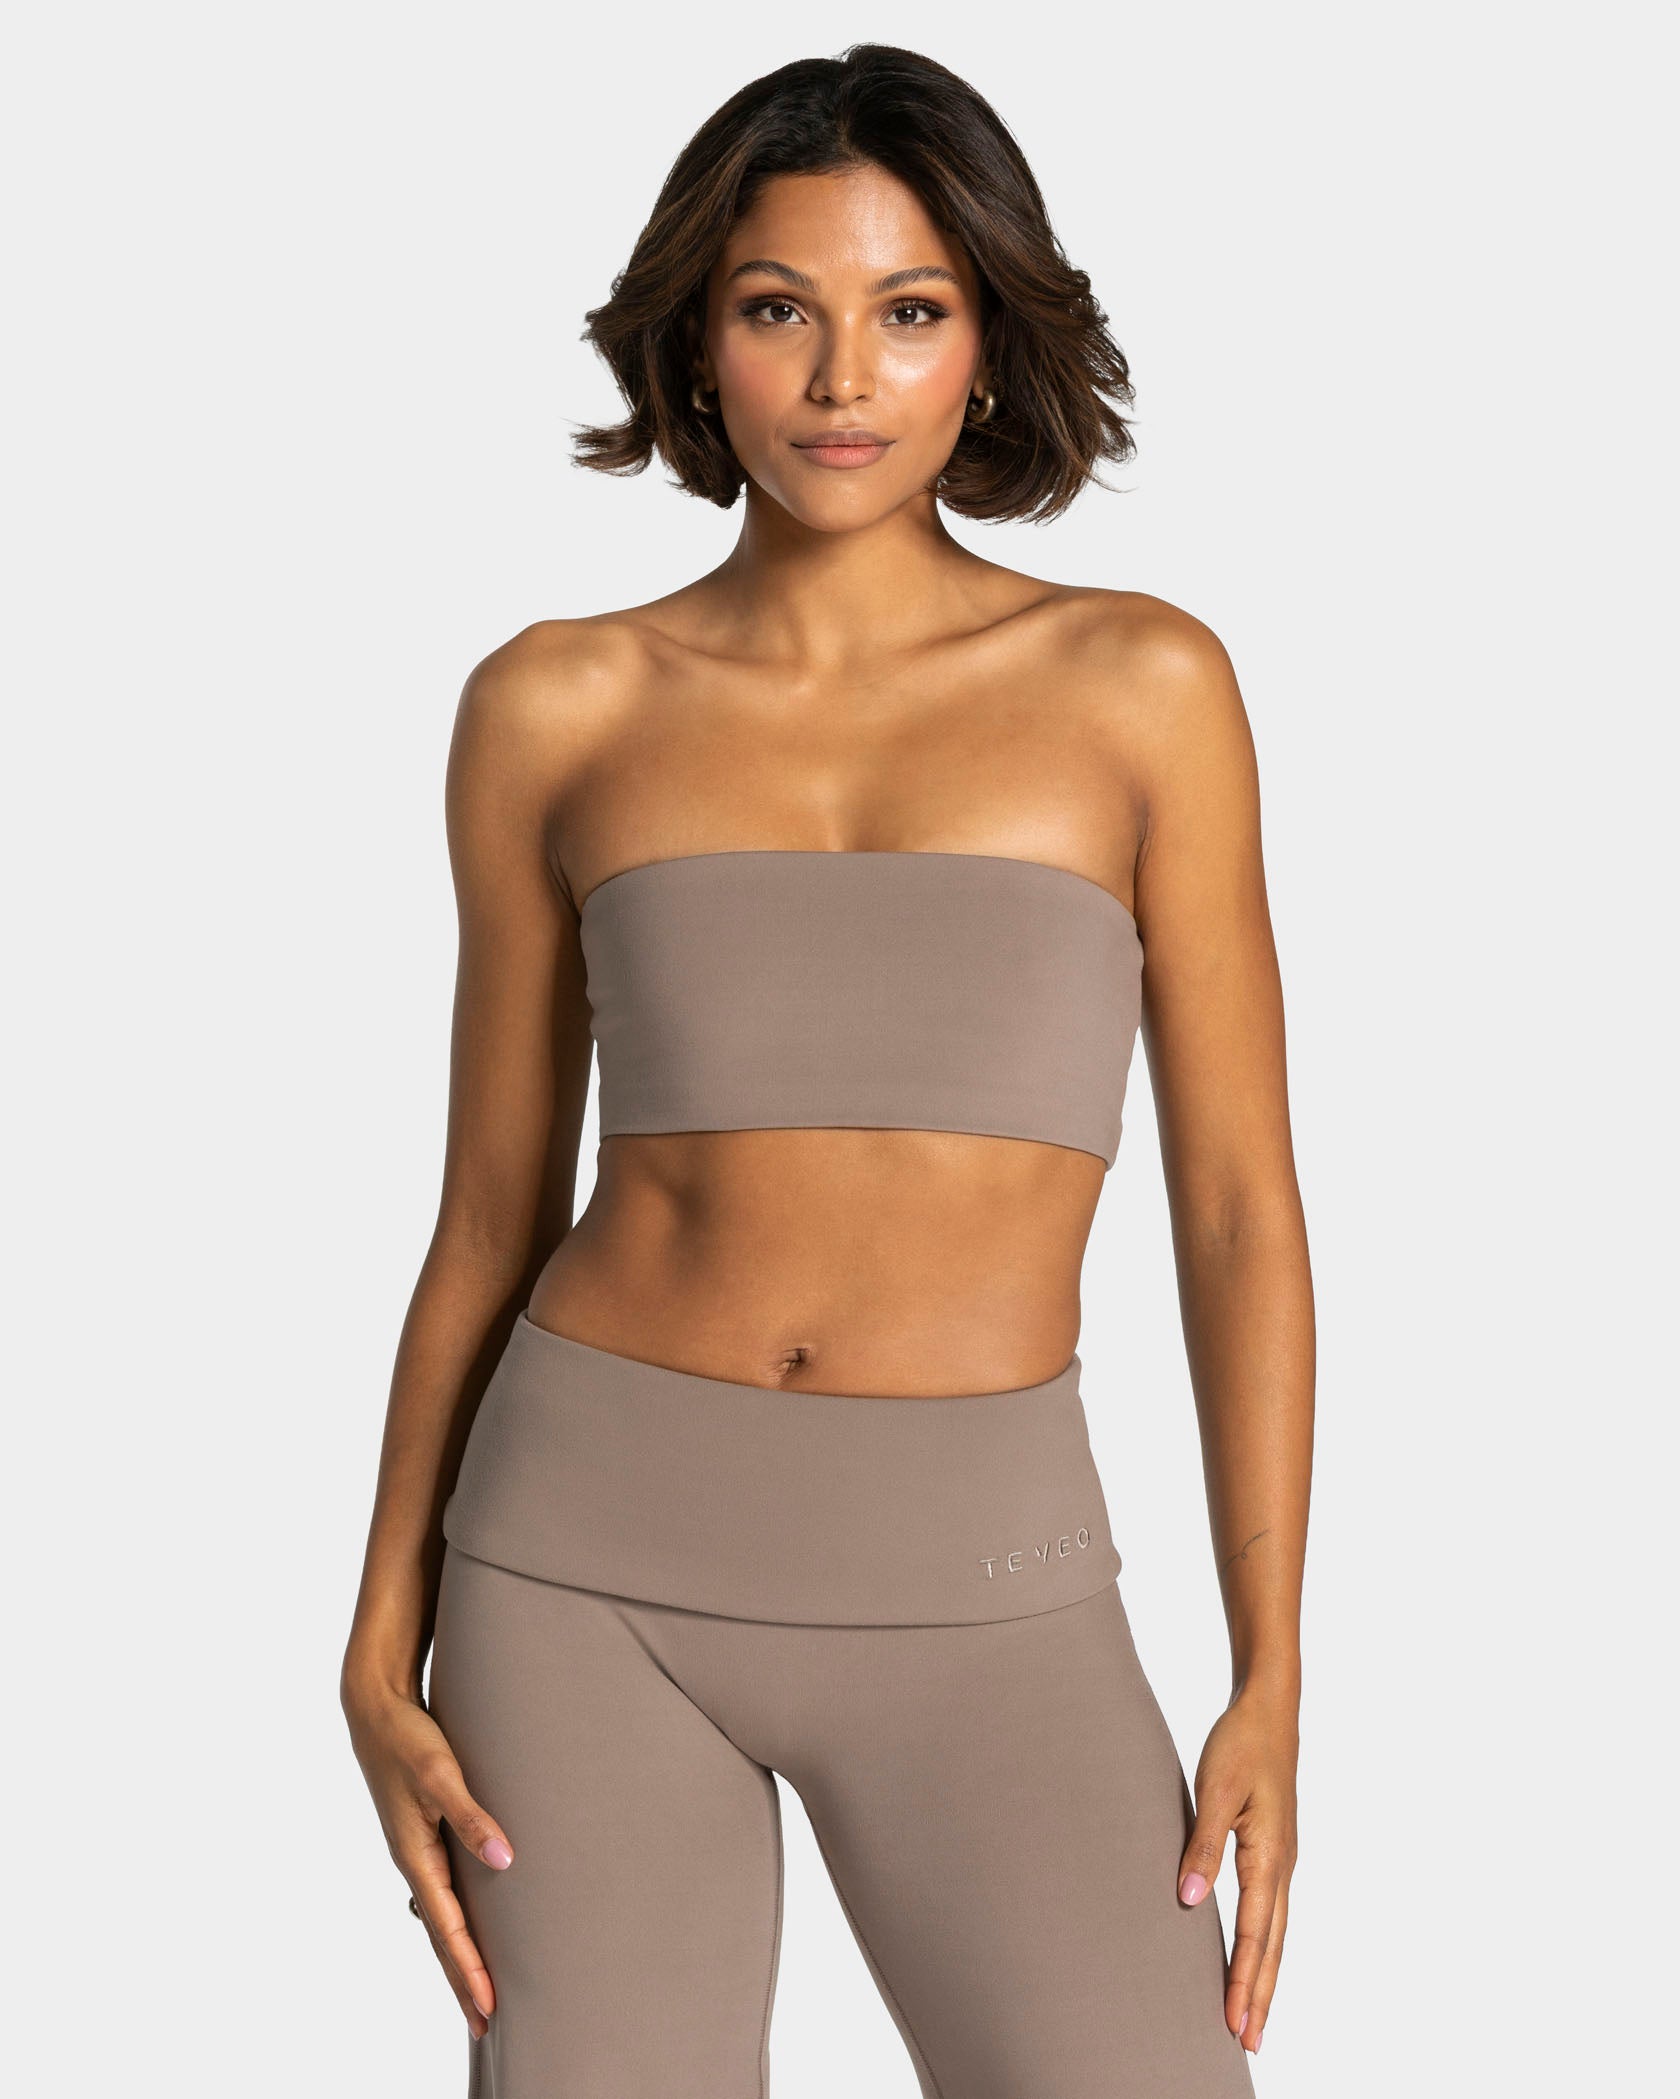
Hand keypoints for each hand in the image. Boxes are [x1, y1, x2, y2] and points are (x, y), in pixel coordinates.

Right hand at [342, 1676, 514, 2039]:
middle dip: (463, 1979)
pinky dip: (456, 1917)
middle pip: (441, 1934)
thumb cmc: (407, 1738)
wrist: (375, 1707)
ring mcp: (416, 1848)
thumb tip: (505, 1859)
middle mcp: (415, 1860)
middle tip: (486, 2023)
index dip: (469, 1969)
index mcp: (415, 1855)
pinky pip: (442, 1889)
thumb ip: (472, 1816)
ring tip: (480, 1987)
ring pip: (441, 1914)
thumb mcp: (440, 1774)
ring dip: (460, 1952)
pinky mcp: (422, 1832)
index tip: (489, 2008)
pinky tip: (469, 1922)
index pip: (447, 1929)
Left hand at [1175, 1681, 1298, 2056]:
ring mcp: (1282, 1859)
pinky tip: (1254, 1955)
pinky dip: (1265, 1943)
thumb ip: (1204, 1847)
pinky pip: (1270, 1910)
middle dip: (1261, 1995)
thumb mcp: (1215, 1791)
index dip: (1245, 1982)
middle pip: (1273, 1945)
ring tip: (1253, 2015)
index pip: (1256, 1935)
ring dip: (1265, 1974)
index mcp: (1270, 1857)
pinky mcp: (1274, 1849)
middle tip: (1250, 2042)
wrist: (1268, 1709)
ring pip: (1276, 1931)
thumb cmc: (1240, 1745)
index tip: (1236, 2024)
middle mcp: (1282, 1866)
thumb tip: (1190, 1902)